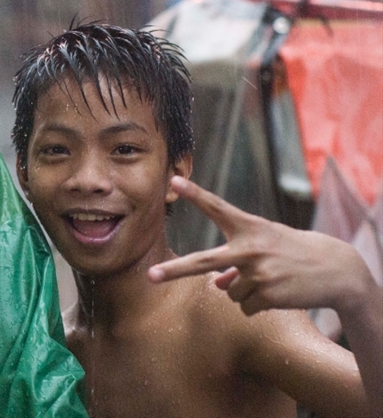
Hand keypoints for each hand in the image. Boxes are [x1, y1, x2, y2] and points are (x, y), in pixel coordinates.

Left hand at [148, 177, 374, 316]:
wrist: (335, 269)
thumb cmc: (291, 252)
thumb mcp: (264, 247)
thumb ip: (235, 262)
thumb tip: (215, 286)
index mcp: (248, 227)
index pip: (216, 207)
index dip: (194, 194)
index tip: (174, 181)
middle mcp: (249, 248)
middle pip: (203, 262)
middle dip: (174, 271)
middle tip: (150, 276)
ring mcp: (258, 273)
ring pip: (229, 291)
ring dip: (245, 290)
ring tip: (271, 279)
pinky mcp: (268, 294)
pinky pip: (245, 306)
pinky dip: (257, 304)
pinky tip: (278, 292)